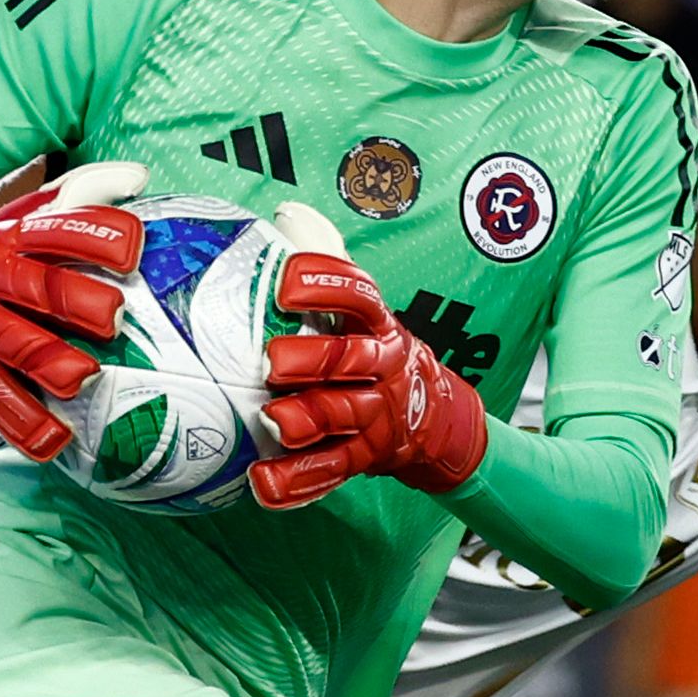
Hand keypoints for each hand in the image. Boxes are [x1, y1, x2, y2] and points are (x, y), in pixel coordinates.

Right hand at [0, 161, 145, 460]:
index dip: (95, 236)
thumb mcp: (22, 210)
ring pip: (18, 345)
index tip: (132, 248)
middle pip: (39, 288)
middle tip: (114, 316)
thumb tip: (138, 174)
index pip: (59, 228)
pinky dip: (23, 422)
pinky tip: (54, 441)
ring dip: (51, 362)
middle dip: (77, 303)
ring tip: (83, 378)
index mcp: (12, 235)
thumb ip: (80, 194)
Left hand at [249, 205, 489, 507]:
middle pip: (350, 360)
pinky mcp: (364, 457)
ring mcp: (375, 415)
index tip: (287, 283)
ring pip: (341, 416)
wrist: (434, 420)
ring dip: (306, 419)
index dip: (325, 286)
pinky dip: (299, 481)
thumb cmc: (374, 350)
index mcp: (377, 323)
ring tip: (271, 422)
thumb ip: (326, 264)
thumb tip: (286, 212)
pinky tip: (263, 484)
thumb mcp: (362, 308)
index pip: (358, 295)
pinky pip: (332, 470)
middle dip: (312, 360)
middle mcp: (382, 367)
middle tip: (271, 363)